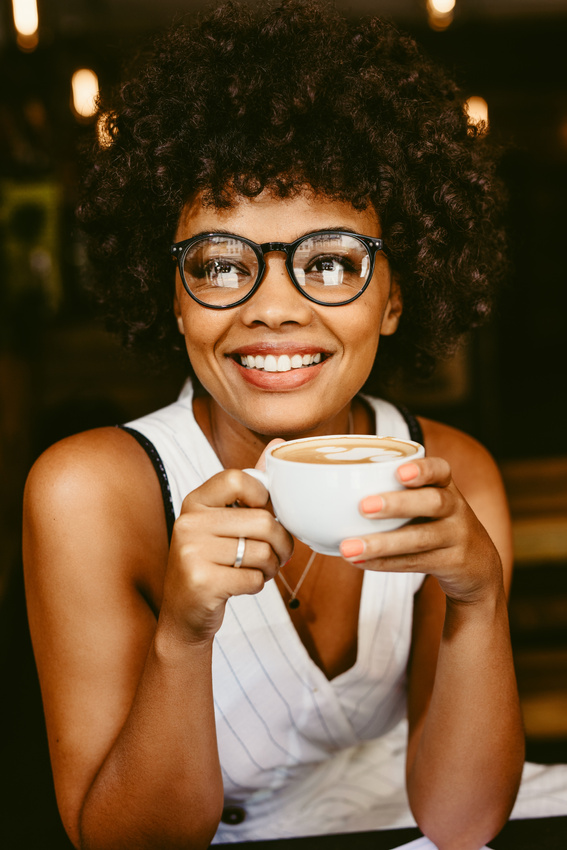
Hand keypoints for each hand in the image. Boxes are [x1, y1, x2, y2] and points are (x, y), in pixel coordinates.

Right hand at [159, 454, 292, 643]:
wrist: (184, 615)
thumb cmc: (213, 562)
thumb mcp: (225, 520)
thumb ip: (252, 484)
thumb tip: (279, 443)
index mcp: (195, 501)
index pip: (238, 478)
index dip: (262, 496)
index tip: (262, 513)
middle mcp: (189, 522)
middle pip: (262, 521)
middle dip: (281, 543)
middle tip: (278, 555)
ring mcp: (191, 552)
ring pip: (262, 552)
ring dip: (270, 568)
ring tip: (258, 571)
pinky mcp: (201, 582)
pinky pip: (254, 578)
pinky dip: (258, 585)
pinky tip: (242, 586)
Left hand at [339, 457, 502, 604]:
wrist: (476, 567)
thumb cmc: (434, 525)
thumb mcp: (427, 503)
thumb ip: (395, 492)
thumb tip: (331, 493)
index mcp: (446, 486)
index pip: (440, 470)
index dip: (422, 469)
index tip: (399, 472)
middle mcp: (456, 508)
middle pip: (433, 502)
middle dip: (398, 504)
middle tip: (363, 506)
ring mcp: (457, 537)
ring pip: (421, 538)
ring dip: (382, 543)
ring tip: (349, 547)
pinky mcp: (453, 564)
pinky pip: (416, 563)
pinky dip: (386, 564)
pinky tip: (360, 563)